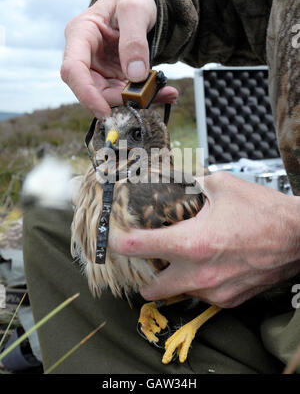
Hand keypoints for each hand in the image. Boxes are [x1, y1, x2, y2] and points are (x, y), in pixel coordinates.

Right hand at [61, 0, 177, 117]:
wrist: (137, 4)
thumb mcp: (135, 9)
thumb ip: (134, 40)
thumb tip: (135, 75)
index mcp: (80, 35)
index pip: (73, 70)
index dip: (86, 94)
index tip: (105, 112)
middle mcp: (85, 56)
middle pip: (92, 89)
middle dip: (118, 99)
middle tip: (147, 97)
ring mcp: (98, 69)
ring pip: (111, 96)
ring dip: (137, 100)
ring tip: (166, 93)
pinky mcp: (113, 78)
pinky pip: (126, 93)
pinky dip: (146, 96)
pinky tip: (165, 92)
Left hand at [111, 172, 299, 307]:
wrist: (299, 236)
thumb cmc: (263, 212)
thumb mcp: (222, 186)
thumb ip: (191, 182)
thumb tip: (174, 178)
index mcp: (192, 243)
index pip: (138, 247)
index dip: (117, 242)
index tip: (111, 239)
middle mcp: (199, 273)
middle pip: (149, 289)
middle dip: (143, 276)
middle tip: (147, 259)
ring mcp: (214, 291)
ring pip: (176, 293)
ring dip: (172, 279)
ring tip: (181, 259)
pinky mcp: (229, 300)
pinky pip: (201, 296)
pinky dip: (197, 283)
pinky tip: (207, 265)